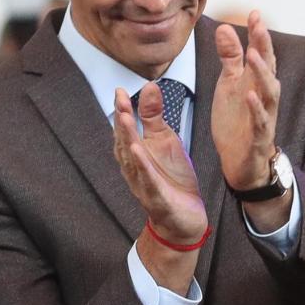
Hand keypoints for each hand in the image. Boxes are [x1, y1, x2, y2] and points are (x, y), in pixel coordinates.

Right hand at [113, 87, 206, 242]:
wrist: (184, 218)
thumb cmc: (172, 179)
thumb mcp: (165, 141)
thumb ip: (154, 116)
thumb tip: (149, 87)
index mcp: (137, 152)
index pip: (126, 128)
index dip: (123, 109)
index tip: (120, 90)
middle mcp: (134, 167)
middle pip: (124, 141)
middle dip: (122, 120)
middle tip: (120, 98)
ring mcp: (143, 183)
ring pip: (132, 159)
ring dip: (128, 138)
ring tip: (125, 118)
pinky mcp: (156, 197)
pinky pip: (148, 180)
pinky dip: (142, 166)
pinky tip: (138, 151)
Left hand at [213, 11, 280, 191]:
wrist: (241, 160)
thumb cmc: (238, 119)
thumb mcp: (229, 84)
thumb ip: (230, 57)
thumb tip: (225, 28)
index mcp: (255, 81)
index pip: (260, 53)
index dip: (258, 34)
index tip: (254, 13)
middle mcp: (264, 95)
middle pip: (268, 67)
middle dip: (264, 46)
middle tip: (258, 26)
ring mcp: (264, 115)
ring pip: (269, 91)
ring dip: (262, 73)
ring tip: (253, 54)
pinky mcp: (258, 135)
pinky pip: (260, 120)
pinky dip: (256, 108)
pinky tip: (249, 95)